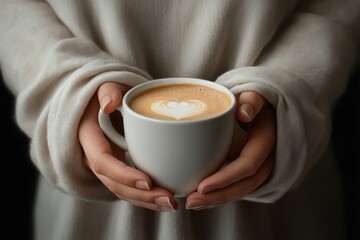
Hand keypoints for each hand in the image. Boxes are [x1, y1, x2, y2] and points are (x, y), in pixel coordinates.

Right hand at [78, 82, 177, 211]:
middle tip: (169, 199)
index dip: (124, 174)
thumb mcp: (105, 84)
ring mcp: (106, 164)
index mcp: (87, 137)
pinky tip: (165, 199)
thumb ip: (107, 90)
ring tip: (172, 204)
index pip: (102, 162)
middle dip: (141, 196)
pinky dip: (146, 196)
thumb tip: (109, 104)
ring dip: (146, 201)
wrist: (100, 101)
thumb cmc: (105, 92)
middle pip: (114, 184)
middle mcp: (94, 156)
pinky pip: (129, 187)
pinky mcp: (118, 167)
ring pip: (122, 190)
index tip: (148, 181)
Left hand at [186, 91, 275, 209]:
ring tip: (192, 204)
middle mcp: (267, 158)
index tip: (202, 187)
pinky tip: (202, 198)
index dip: (227, 178)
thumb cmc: (251, 101)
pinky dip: (220, 194)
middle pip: (246, 185)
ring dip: (217, 200)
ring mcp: (260, 166)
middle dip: (219, 196)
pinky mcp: (248, 170)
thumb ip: (252, 101)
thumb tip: (244, 113)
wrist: (258, 108)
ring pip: (242, 190)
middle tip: (191, 202)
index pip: (248, 164)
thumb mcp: (254, 96)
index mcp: (267, 139)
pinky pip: (237, 186)